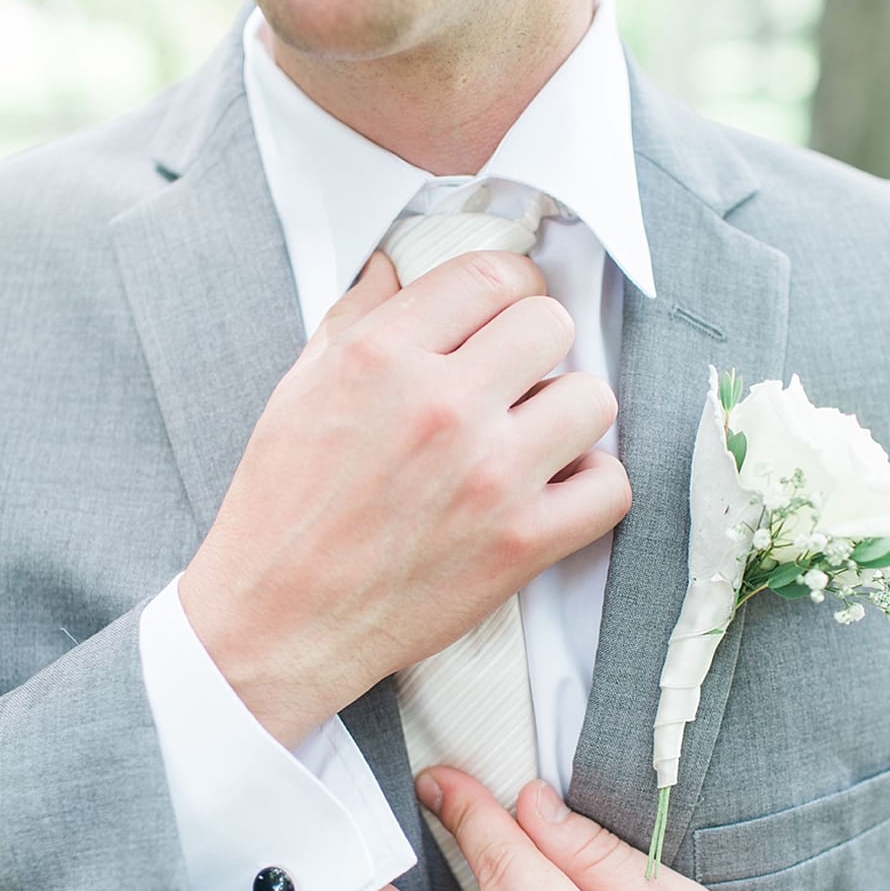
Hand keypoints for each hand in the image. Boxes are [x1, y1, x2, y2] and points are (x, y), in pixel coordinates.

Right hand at [179, 251, 630, 746]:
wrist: (278, 623)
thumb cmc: (283, 508)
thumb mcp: (299, 391)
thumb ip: (355, 320)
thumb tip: (394, 267)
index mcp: (381, 357)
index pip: (491, 274)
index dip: (509, 287)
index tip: (507, 312)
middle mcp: (442, 406)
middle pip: (551, 324)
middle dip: (538, 347)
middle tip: (516, 379)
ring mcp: (490, 476)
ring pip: (593, 398)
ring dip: (569, 414)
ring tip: (534, 436)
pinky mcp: (523, 542)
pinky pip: (611, 485)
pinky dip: (592, 487)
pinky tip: (554, 490)